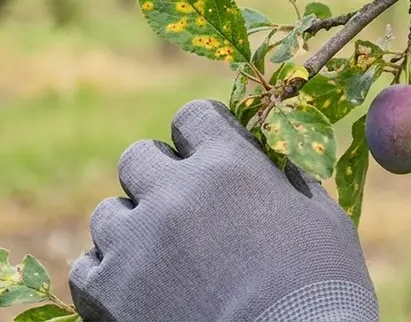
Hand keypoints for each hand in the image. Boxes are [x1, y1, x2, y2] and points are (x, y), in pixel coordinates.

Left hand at [68, 99, 378, 321]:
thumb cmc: (322, 293)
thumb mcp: (324, 221)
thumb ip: (290, 180)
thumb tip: (273, 162)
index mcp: (228, 165)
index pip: (192, 118)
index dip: (202, 138)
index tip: (210, 159)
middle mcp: (174, 193)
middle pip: (138, 158)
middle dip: (159, 178)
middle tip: (183, 212)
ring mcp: (136, 242)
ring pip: (108, 213)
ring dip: (133, 229)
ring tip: (163, 260)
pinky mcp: (109, 292)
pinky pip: (86, 267)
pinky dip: (108, 276)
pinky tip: (138, 290)